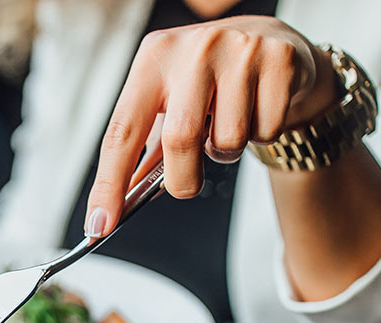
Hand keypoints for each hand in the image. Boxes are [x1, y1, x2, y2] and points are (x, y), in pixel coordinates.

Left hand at [84, 16, 339, 236]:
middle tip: (187, 184)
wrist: (272, 41)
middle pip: (180, 139)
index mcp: (154, 57)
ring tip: (229, 126)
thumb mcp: (171, 101)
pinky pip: (266, 131)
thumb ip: (147, 148)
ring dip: (226, 153)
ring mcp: (238, 52)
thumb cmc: (211, 79)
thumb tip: (122, 199)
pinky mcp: (278, 62)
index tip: (101, 224)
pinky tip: (257, 110)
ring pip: (228, 140)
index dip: (109, 184)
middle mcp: (193, 49)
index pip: (122, 131)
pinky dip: (262, 136)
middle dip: (183, 179)